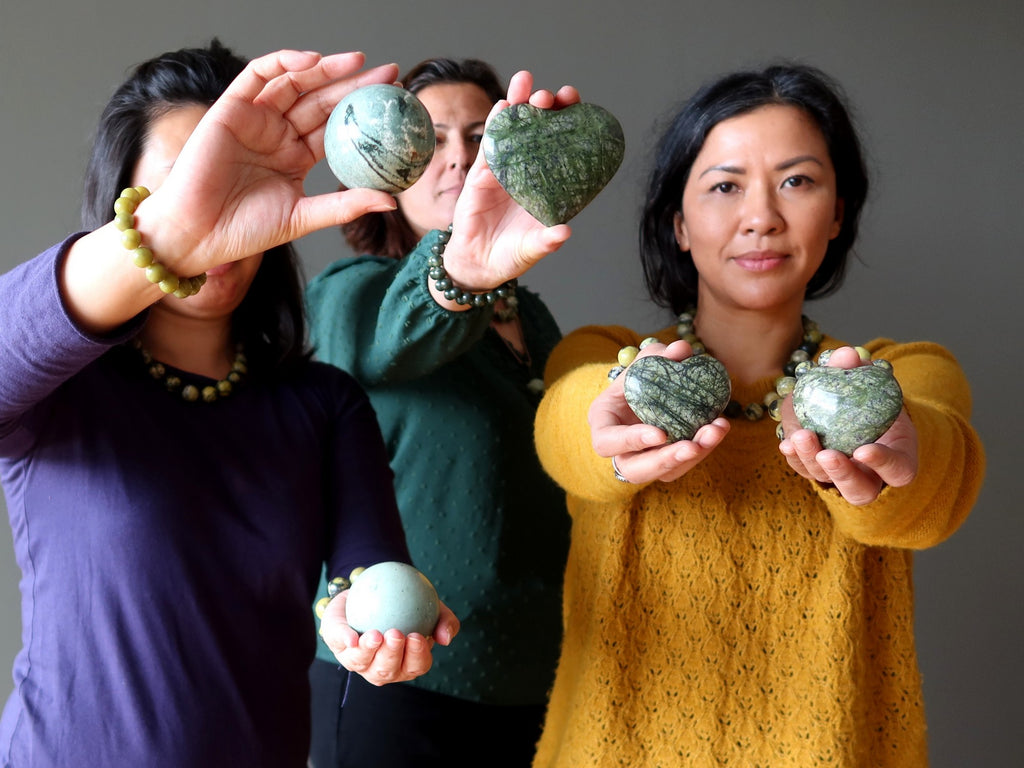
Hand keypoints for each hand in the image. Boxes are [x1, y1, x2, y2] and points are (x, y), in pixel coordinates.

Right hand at [137, 50, 400, 275]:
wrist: (198, 233)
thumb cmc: (245, 230)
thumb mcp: (304, 217)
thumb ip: (345, 205)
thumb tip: (390, 201)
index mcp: (296, 157)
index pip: (337, 128)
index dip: (364, 115)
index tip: (395, 108)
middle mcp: (278, 134)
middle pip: (323, 101)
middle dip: (356, 85)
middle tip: (390, 76)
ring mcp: (256, 118)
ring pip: (296, 83)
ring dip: (327, 69)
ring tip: (360, 63)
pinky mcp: (232, 107)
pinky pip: (259, 75)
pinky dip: (285, 63)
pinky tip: (313, 63)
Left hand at [319, 590, 459, 685]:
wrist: (377, 589)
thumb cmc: (409, 604)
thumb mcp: (432, 607)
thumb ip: (444, 621)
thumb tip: (445, 638)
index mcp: (405, 664)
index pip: (414, 666)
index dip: (416, 656)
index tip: (418, 637)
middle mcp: (381, 668)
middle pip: (387, 670)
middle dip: (391, 655)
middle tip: (396, 634)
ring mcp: (358, 660)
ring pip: (361, 662)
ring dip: (368, 651)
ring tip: (376, 635)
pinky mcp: (337, 644)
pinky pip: (338, 643)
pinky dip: (344, 640)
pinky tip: (351, 637)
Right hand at [437, 71, 580, 293]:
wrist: (478, 264)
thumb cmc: (510, 255)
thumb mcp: (532, 248)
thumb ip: (547, 241)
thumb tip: (564, 232)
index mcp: (546, 184)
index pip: (561, 146)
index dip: (568, 124)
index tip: (576, 107)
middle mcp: (527, 171)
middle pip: (537, 130)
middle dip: (544, 107)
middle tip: (551, 95)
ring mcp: (503, 170)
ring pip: (512, 130)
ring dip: (518, 103)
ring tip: (524, 81)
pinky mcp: (481, 175)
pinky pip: (490, 146)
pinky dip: (496, 125)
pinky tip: (503, 106)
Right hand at [589, 340, 729, 483]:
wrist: (650, 393)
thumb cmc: (639, 378)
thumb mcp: (644, 363)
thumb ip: (659, 356)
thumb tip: (682, 350)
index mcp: (604, 425)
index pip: (607, 442)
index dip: (631, 441)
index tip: (660, 433)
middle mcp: (620, 451)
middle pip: (636, 470)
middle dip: (666, 460)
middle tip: (692, 446)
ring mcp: (644, 462)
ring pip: (665, 473)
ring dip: (693, 456)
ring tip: (715, 431)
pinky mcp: (667, 465)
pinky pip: (684, 465)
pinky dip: (704, 448)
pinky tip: (719, 428)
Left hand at [778, 346, 917, 504]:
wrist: (854, 406)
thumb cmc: (873, 396)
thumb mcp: (872, 382)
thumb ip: (860, 370)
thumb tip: (847, 354)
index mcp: (898, 458)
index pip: (898, 471)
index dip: (883, 464)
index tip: (865, 449)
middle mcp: (870, 475)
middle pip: (858, 490)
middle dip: (841, 473)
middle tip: (827, 454)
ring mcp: (841, 476)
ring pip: (826, 482)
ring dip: (811, 461)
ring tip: (801, 438)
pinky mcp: (815, 469)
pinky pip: (804, 469)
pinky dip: (795, 457)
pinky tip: (787, 443)